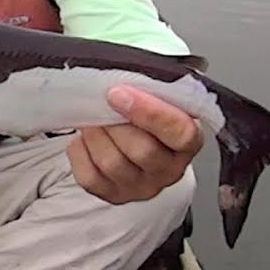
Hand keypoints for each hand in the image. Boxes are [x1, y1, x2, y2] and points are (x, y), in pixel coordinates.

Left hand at [68, 85, 202, 203]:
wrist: (138, 140)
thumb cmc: (150, 117)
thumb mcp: (162, 98)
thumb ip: (153, 89)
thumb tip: (125, 74)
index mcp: (188, 143)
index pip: (178, 132)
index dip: (148, 112)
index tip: (118, 92)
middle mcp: (168, 171)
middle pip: (142, 151)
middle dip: (115, 123)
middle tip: (102, 103)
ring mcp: (140, 187)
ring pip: (113, 164)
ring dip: (96, 135)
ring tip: (92, 118)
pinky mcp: (113, 195)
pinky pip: (90, 178)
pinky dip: (81, 153)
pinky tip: (85, 139)